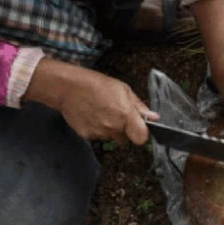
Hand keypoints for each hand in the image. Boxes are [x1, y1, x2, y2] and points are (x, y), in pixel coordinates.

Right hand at [24, 59, 158, 144]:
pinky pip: (98, 137)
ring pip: (111, 138)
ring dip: (110, 129)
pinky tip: (93, 116)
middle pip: (126, 139)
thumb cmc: (98, 85)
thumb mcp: (124, 90)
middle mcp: (113, 127)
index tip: (139, 128)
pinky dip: (97, 129)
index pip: (141, 138)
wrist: (69, 87)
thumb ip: (139, 107)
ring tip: (102, 112)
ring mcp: (99, 133)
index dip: (141, 134)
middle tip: (116, 115)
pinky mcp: (87, 136)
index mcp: (125, 115)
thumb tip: (154, 117)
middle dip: (124, 130)